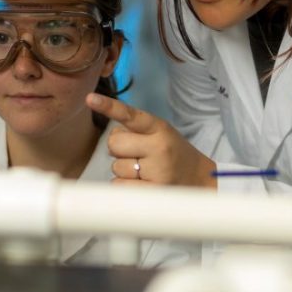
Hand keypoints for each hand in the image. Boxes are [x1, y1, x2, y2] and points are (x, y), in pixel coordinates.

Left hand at [85, 93, 216, 188]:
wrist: (201, 181)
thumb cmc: (173, 156)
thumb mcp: (161, 135)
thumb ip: (136, 132)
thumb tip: (112, 141)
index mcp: (159, 128)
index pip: (131, 115)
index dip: (109, 106)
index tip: (90, 99)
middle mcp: (159, 147)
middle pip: (113, 143)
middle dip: (119, 150)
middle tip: (139, 156)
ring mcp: (157, 171)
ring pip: (116, 167)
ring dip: (125, 171)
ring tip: (147, 172)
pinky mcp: (153, 192)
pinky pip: (119, 186)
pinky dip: (125, 187)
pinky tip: (143, 185)